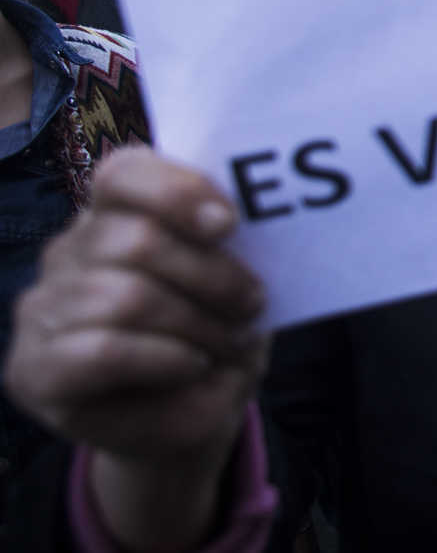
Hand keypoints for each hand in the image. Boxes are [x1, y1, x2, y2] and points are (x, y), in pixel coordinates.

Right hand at [4, 149, 265, 547]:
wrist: (187, 412)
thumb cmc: (213, 331)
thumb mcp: (232, 283)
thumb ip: (223, 248)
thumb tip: (228, 225)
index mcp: (114, 212)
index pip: (122, 174)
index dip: (176, 191)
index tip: (228, 225)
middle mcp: (67, 251)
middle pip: (136, 240)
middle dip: (212, 276)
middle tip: (252, 304)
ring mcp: (42, 309)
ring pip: (125, 298)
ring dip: (196, 324)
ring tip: (229, 342)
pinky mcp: (33, 369)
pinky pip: (104, 351)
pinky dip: (164, 358)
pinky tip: (192, 365)